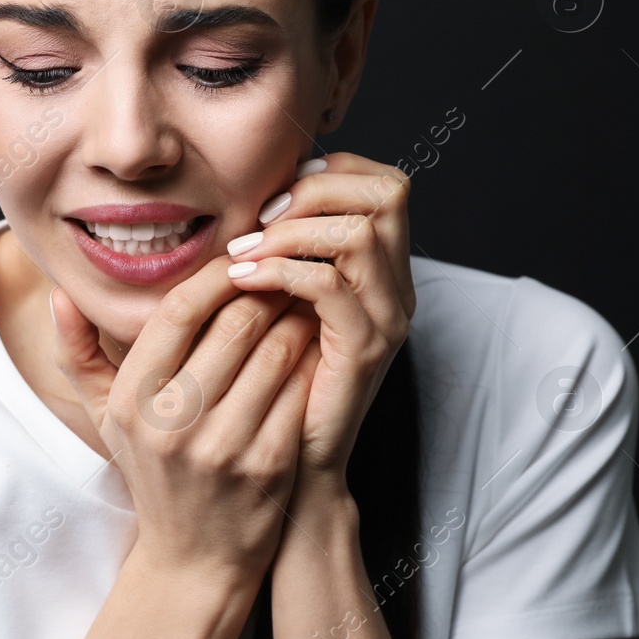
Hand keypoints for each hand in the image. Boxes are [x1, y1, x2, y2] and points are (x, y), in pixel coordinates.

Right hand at [51, 259, 322, 581]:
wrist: (194, 560)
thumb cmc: (152, 473)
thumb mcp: (105, 418)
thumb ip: (78, 353)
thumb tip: (59, 295)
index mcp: (131, 401)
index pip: (177, 311)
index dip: (215, 278)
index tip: (238, 262)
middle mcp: (172, 423)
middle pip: (234, 325)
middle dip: (266, 292)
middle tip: (284, 275)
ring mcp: (223, 446)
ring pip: (275, 353)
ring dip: (296, 320)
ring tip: (303, 305)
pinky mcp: (269, 466)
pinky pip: (299, 391)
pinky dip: (312, 362)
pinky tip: (316, 350)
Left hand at [225, 151, 415, 484]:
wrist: (292, 466)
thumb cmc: (273, 382)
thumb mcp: (277, 304)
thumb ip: (278, 253)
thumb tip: (243, 200)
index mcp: (381, 269)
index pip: (383, 182)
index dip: (329, 172)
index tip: (272, 199)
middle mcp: (396, 287)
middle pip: (388, 192)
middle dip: (313, 192)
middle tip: (258, 222)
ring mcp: (387, 318)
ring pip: (361, 232)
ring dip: (292, 231)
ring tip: (242, 254)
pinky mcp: (363, 351)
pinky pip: (331, 287)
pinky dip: (281, 272)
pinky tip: (241, 280)